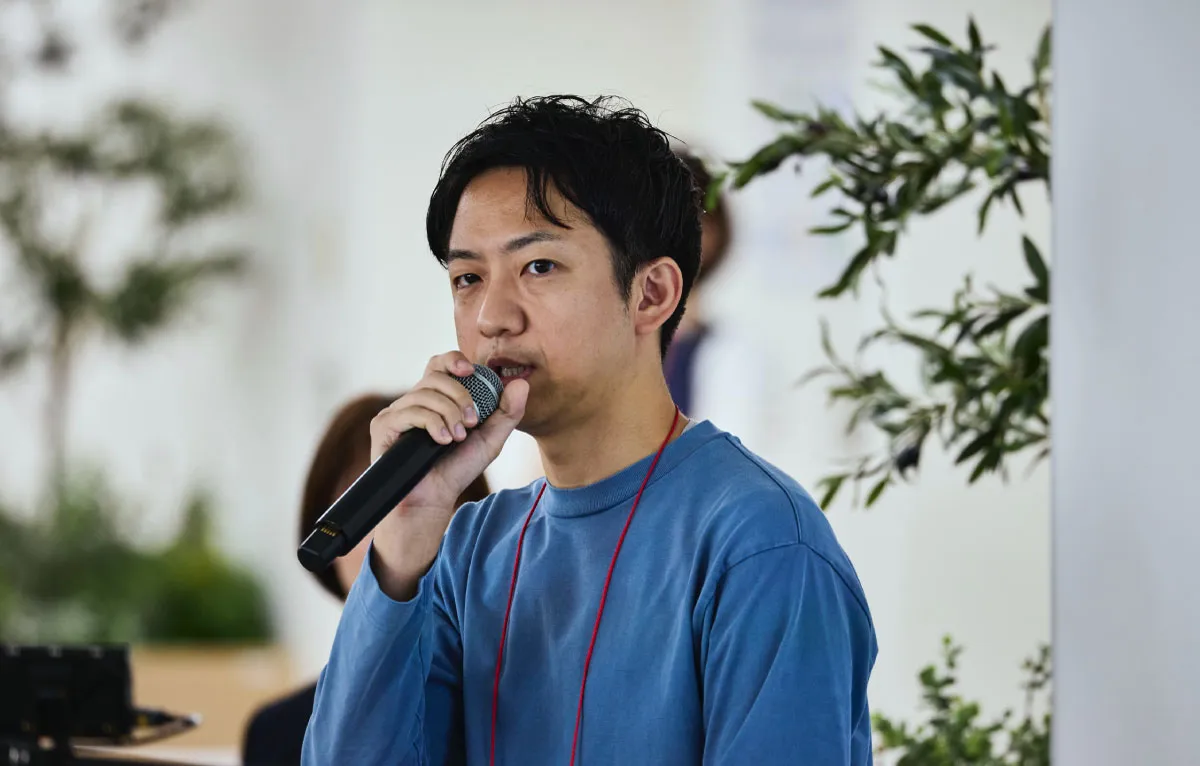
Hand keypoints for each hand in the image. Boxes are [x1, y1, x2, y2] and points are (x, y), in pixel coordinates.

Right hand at [366, 351, 527, 596]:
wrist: (433, 500)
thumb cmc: (457, 469)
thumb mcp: (490, 440)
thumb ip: (507, 413)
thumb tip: (521, 382)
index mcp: (437, 398)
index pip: (441, 364)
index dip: (454, 360)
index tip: (472, 371)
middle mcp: (415, 400)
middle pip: (434, 374)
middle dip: (459, 394)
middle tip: (472, 421)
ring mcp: (397, 411)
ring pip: (424, 392)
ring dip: (448, 412)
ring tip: (458, 437)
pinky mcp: (384, 426)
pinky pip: (408, 411)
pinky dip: (431, 423)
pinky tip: (443, 440)